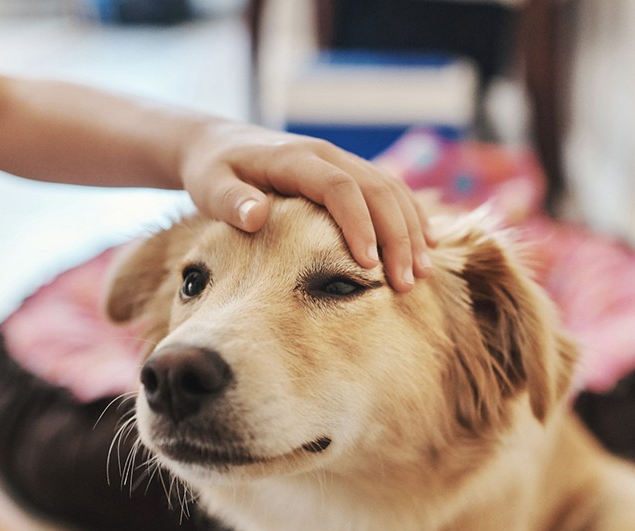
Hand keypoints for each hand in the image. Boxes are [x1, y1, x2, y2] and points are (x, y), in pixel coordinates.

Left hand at [179, 121, 434, 291]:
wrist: (217, 144)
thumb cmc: (212, 171)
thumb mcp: (210, 185)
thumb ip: (231, 201)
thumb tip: (257, 215)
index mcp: (295, 159)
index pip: (339, 188)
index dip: (359, 225)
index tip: (369, 265)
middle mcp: (325, 155)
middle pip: (376, 191)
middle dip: (397, 237)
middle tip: (406, 282)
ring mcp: (340, 161)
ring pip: (390, 190)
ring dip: (411, 230)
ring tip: (422, 273)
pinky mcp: (347, 173)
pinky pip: (388, 191)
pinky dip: (410, 217)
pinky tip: (424, 246)